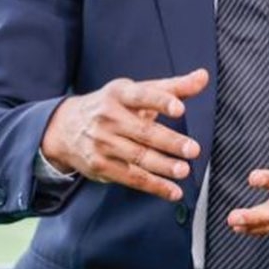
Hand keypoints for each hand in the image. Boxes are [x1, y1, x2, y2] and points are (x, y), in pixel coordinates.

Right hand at [40, 68, 206, 200]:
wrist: (64, 128)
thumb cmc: (109, 107)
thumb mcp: (134, 92)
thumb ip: (171, 88)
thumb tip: (203, 77)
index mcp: (119, 95)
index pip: (142, 96)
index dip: (161, 101)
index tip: (179, 108)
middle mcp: (108, 118)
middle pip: (143, 131)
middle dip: (169, 141)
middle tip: (192, 149)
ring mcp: (102, 143)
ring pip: (137, 157)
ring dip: (163, 166)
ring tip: (184, 170)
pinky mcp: (100, 165)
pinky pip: (131, 178)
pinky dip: (154, 186)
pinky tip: (173, 191)